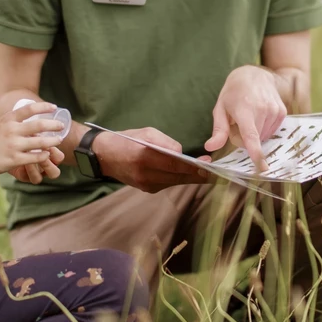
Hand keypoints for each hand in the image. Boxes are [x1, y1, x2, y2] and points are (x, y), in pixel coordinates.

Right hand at [0, 102, 66, 180]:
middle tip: (61, 125)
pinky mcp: (14, 160)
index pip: (29, 109)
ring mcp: (14, 146)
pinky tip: (47, 154)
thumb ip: (9, 123)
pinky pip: (35, 157)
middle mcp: (11, 131)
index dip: (44, 107)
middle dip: (53, 125)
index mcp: (6, 120)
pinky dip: (44, 155)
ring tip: (58, 140)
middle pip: (39, 125)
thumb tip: (22, 119)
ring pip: (41, 142)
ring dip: (52, 141)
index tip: (53, 107)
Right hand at [92, 127, 210, 193]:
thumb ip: (166, 142)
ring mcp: (146, 185)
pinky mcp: (147, 189)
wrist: (103, 155)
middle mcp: (146, 175)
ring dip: (192, 178)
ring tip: (209, 173)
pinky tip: (191, 174)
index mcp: (145, 157)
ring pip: (176, 182)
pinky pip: (168, 184)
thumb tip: (182, 153)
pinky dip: (180, 178)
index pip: (176, 165)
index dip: (195, 167)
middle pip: (179, 177)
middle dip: (199, 175)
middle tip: (218, 173)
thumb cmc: (126, 140)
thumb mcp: (146, 133)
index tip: (210, 166)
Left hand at [206, 65, 286, 171]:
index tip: (263, 168)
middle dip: (244, 138)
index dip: (256, 153)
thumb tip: (210, 147)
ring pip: (263, 137)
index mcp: (244, 109)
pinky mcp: (282, 112)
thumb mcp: (220, 109)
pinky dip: (264, 129)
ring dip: (255, 134)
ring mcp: (274, 111)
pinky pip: (271, 132)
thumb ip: (218, 130)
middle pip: (254, 140)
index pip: (251, 136)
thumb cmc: (233, 93)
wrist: (254, 75)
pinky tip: (259, 116)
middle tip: (239, 122)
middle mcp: (262, 110)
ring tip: (250, 116)